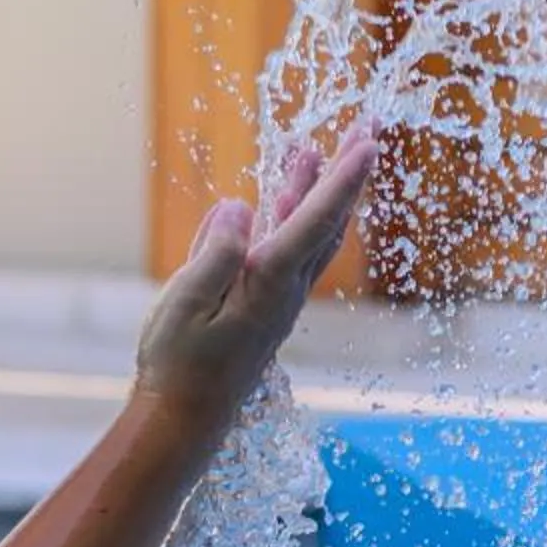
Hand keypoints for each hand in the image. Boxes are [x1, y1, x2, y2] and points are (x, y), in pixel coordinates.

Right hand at [135, 125, 380, 424]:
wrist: (182, 419)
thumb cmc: (179, 364)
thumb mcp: (186, 302)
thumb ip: (215, 252)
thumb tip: (239, 206)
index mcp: (269, 284)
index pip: (314, 221)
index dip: (342, 179)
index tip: (368, 142)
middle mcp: (284, 289)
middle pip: (325, 221)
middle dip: (346, 173)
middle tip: (366, 128)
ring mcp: (276, 299)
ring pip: (307, 234)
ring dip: (314, 189)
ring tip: (313, 148)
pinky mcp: (262, 306)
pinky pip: (284, 251)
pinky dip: (289, 217)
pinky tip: (277, 197)